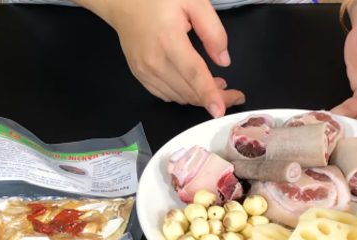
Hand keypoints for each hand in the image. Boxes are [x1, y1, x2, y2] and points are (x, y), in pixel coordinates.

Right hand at [77, 0, 244, 117]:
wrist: (122, 1)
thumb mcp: (193, 2)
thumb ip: (212, 31)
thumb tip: (223, 60)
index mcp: (169, 41)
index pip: (193, 75)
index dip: (209, 95)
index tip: (220, 112)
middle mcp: (154, 62)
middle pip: (189, 91)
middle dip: (215, 98)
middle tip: (234, 94)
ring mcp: (145, 71)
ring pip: (179, 96)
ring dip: (199, 97)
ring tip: (216, 84)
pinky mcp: (140, 76)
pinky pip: (165, 95)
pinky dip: (183, 95)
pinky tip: (194, 85)